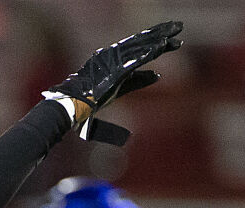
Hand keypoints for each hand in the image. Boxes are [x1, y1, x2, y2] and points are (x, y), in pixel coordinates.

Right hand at [45, 20, 182, 143]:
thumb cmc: (77, 117)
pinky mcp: (116, 68)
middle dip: (158, 44)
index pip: (130, 76)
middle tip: (175, 38)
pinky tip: (163, 44)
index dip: (144, 77)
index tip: (157, 77)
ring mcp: (113, 66)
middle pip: (139, 54)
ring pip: (141, 49)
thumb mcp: (94, 127)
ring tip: (176, 31)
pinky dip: (150, 51)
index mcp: (107, 81)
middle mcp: (111, 69)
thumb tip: (128, 139)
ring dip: (160, 39)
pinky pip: (137, 57)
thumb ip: (111, 131)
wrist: (68, 107)